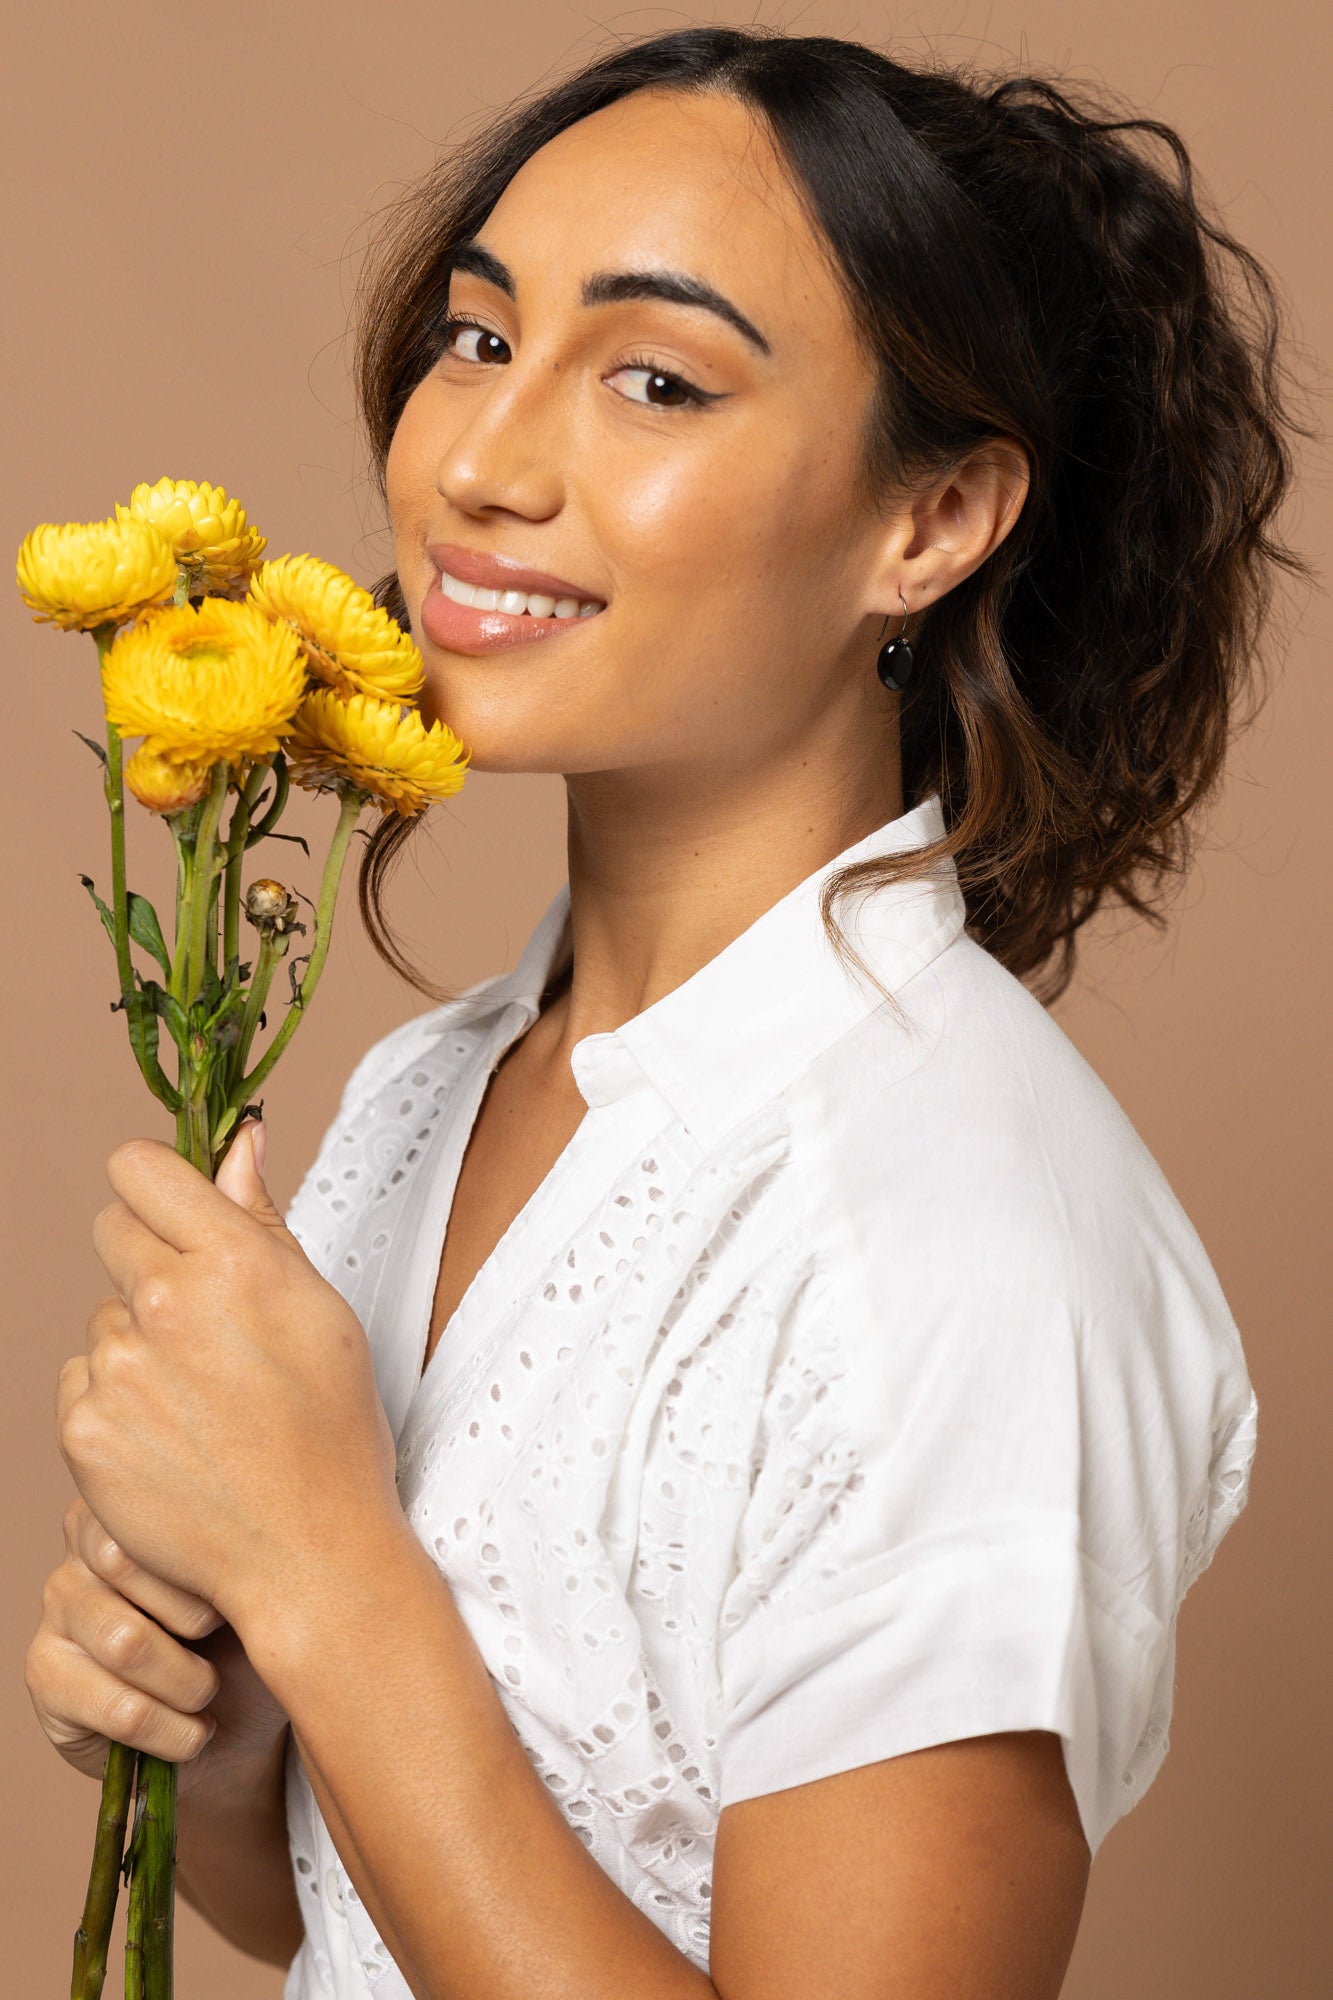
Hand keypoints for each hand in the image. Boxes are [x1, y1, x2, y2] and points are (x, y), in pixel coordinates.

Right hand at [25, 1495, 289, 1805]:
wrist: (242, 1725)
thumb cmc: (256, 1635)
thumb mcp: (266, 1582)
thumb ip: (243, 1542)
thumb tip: (250, 1522)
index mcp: (141, 1501)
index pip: (158, 1505)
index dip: (213, 1556)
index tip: (245, 1587)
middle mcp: (85, 1542)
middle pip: (129, 1560)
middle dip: (200, 1617)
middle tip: (226, 1637)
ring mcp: (60, 1604)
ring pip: (127, 1642)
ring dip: (190, 1684)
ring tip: (209, 1691)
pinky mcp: (45, 1672)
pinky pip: (119, 1707)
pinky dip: (174, 1732)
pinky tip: (191, 1731)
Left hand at [54, 1121, 401, 1635]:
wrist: (305, 1553)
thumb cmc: (330, 1430)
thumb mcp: (319, 1308)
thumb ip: (261, 1218)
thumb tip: (239, 1139)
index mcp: (234, 1261)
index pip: (138, 1168)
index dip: (156, 1186)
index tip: (176, 1214)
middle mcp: (166, 1304)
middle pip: (111, 1230)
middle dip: (147, 1257)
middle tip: (197, 1316)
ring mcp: (117, 1368)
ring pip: (102, 1315)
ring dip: (137, 1339)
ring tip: (198, 1398)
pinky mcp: (83, 1426)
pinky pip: (83, 1379)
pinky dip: (116, 1401)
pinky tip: (169, 1436)